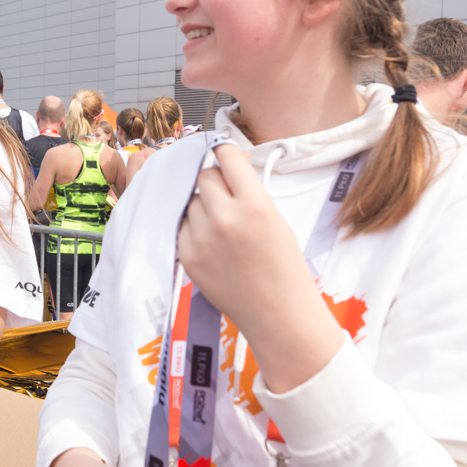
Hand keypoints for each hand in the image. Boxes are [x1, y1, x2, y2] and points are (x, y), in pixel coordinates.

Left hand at [178, 144, 342, 392]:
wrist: (278, 313)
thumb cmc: (284, 266)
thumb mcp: (276, 218)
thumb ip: (250, 190)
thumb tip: (230, 162)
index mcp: (254, 205)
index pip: (226, 157)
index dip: (225, 153)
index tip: (224, 155)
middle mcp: (224, 218)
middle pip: (203, 177)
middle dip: (213, 180)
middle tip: (226, 195)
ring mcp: (202, 239)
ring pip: (190, 201)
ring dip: (202, 205)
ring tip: (221, 224)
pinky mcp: (188, 257)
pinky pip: (182, 226)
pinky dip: (192, 227)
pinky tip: (211, 241)